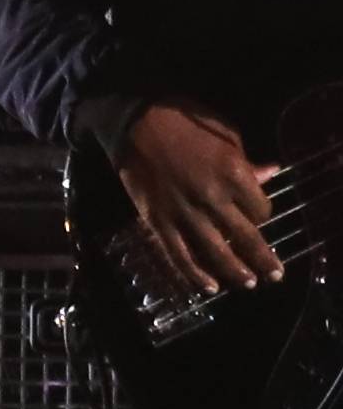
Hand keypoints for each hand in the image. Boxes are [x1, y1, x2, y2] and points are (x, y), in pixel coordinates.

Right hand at [124, 100, 281, 301]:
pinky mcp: (158, 221)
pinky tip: (209, 287)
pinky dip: (194, 274)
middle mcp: (213, 198)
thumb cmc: (185, 120)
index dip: (263, 216)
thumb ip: (247, 162)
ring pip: (216, 252)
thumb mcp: (227, 135)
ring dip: (235, 272)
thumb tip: (269, 174)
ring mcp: (184, 213)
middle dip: (263, 259)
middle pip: (246, 237)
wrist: (134, 121)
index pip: (261, 210)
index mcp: (234, 174)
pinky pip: (179, 254)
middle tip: (274, 275)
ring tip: (248, 284)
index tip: (258, 217)